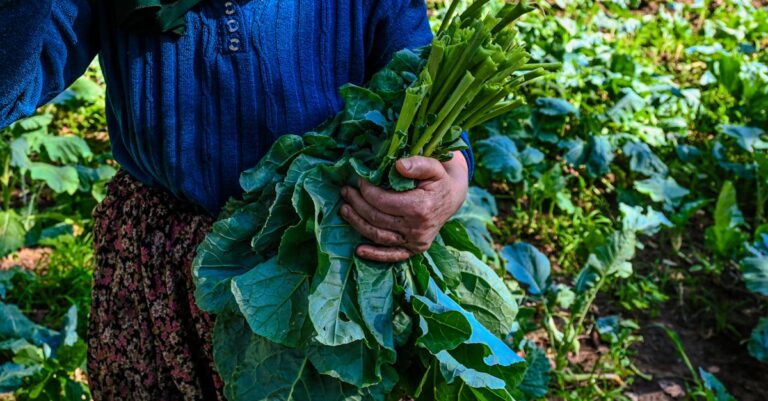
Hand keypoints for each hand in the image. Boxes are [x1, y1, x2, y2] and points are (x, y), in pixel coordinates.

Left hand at [340, 151, 468, 261]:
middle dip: (357, 204)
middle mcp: (417, 229)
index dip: (367, 191)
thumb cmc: (439, 180)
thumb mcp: (434, 167)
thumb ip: (417, 164)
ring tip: (344, 209)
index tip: (359, 180)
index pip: (384, 202)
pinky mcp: (414, 250)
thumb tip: (398, 165)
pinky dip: (374, 255)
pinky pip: (392, 255)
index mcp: (421, 208)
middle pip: (377, 218)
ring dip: (357, 223)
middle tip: (346, 191)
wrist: (452, 198)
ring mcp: (415, 242)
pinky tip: (358, 250)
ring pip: (379, 236)